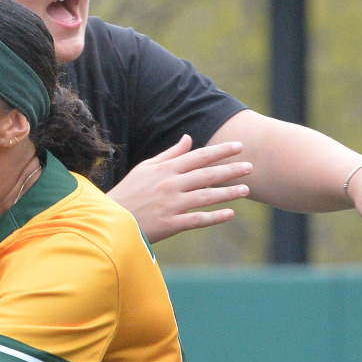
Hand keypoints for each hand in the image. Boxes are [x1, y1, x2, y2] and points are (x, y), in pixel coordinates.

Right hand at [108, 138, 251, 242]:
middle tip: (251, 167)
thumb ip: (170, 154)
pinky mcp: (170, 224)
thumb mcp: (146, 168)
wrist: (110, 220)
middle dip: (231, 169)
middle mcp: (170, 184)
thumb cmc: (128, 192)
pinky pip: (197, 219)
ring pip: (206, 196)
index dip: (221, 151)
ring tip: (246, 189)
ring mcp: (171, 204)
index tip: (239, 147)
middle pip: (207, 175)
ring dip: (228, 192)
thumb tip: (188, 138)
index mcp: (165, 169)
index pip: (198, 156)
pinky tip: (230, 214)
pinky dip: (215, 217)